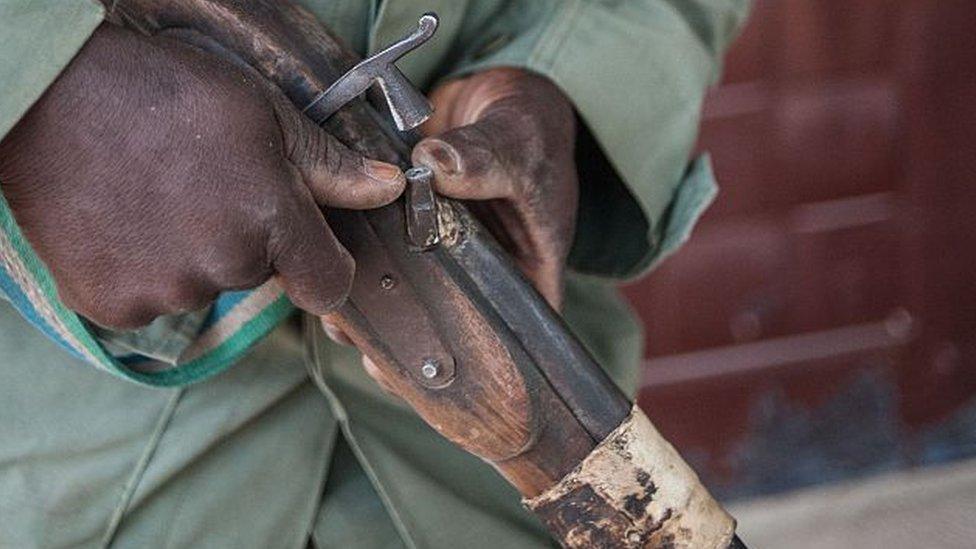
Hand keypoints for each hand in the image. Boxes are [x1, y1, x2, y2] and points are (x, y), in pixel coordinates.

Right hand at [0, 24, 404, 329]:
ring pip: (198, 287)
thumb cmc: (162, 93)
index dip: (320, 267)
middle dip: (241, 242)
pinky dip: (138, 270)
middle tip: (201, 188)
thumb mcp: (261, 114)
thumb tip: (385, 190)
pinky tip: (121, 221)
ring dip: (185, 256)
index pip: (327, 286)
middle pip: (256, 276)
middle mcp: (224, 266)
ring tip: (152, 196)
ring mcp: (164, 291)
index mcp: (271, 220)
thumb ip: (328, 167)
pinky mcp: (112, 304)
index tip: (302, 247)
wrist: (48, 95)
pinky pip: (146, 300)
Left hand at [323, 69, 578, 374]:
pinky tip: (330, 272)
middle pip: (451, 330)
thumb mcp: (517, 142)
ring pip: (412, 300)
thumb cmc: (529, 129)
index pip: (512, 337)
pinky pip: (384, 259)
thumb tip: (435, 166)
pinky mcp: (408, 232)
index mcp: (527, 273)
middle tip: (373, 356)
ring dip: (377, 313)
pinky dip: (358, 267)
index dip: (477, 365)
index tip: (432, 377)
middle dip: (410, 348)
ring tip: (344, 324)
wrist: (496, 100)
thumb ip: (485, 159)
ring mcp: (442, 257)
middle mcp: (482, 277)